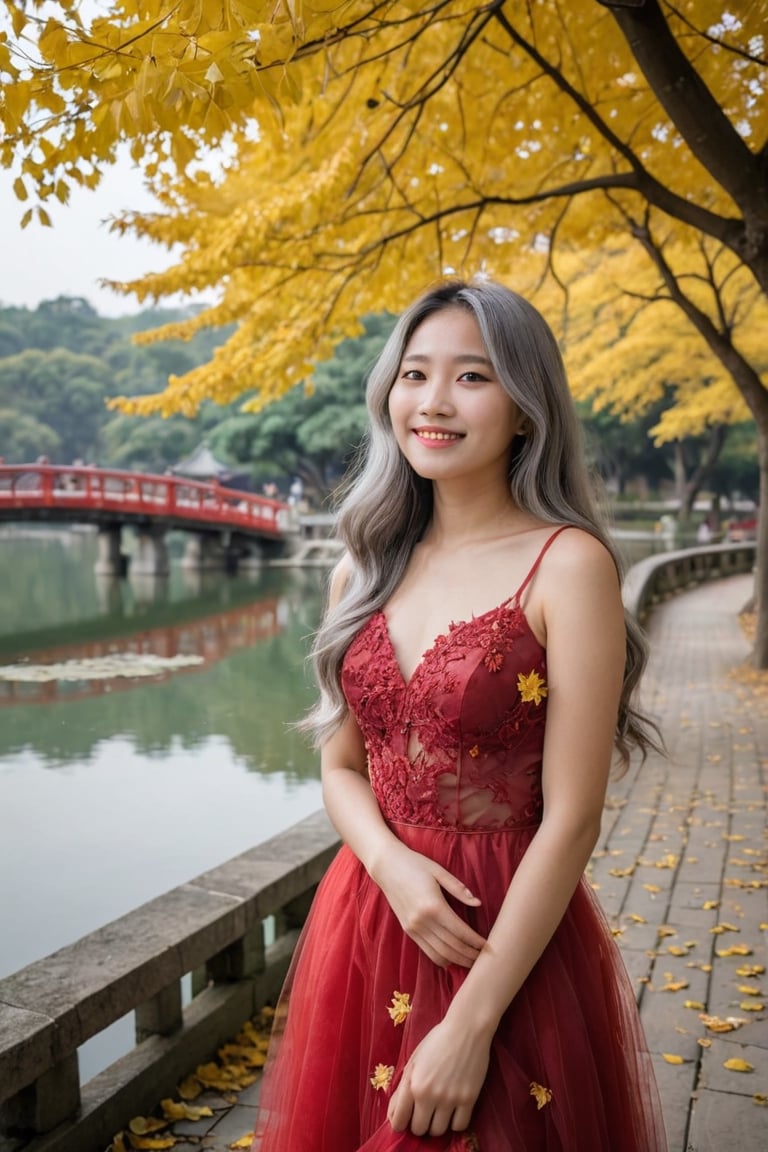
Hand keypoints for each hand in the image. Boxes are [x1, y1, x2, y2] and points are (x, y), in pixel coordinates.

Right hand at [372, 843, 485, 966]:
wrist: (386, 866)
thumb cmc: (415, 864)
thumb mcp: (438, 871)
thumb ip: (459, 889)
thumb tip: (478, 903)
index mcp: (434, 906)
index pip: (460, 932)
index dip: (476, 942)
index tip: (489, 946)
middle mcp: (422, 921)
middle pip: (452, 947)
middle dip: (470, 955)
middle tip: (485, 958)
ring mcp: (413, 928)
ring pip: (440, 953)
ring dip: (458, 960)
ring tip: (472, 961)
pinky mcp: (408, 930)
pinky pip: (427, 951)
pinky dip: (442, 958)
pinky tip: (453, 958)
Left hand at [387, 1017, 490, 1135]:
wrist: (466, 1029)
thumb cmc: (437, 1041)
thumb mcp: (414, 1061)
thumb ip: (403, 1088)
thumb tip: (394, 1114)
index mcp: (412, 1084)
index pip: (399, 1121)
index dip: (400, 1123)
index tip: (405, 1120)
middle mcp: (429, 1095)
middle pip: (419, 1129)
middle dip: (419, 1124)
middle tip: (424, 1113)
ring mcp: (450, 1098)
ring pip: (438, 1131)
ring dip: (437, 1124)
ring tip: (439, 1112)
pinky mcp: (469, 1099)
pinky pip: (459, 1126)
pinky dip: (455, 1122)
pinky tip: (454, 1111)